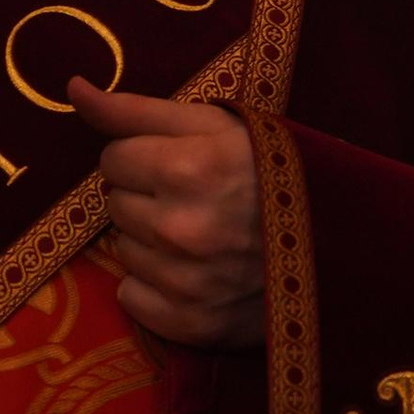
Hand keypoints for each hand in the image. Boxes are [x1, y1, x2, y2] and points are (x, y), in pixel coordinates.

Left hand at [70, 78, 263, 348]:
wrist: (342, 240)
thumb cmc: (272, 172)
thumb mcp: (214, 124)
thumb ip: (136, 110)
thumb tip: (71, 88)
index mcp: (190, 170)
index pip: (112, 159)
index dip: (143, 157)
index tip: (179, 164)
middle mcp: (184, 230)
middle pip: (114, 205)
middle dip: (145, 197)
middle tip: (194, 199)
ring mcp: (189, 283)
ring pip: (122, 251)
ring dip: (150, 241)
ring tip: (199, 235)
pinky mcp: (195, 325)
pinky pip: (132, 299)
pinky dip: (153, 288)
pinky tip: (193, 273)